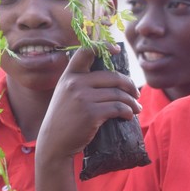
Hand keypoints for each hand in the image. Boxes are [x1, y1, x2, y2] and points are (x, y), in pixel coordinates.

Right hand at [38, 45, 141, 162]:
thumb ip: (81, 83)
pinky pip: (118, 108)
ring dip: (131, 102)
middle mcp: (75, 83)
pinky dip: (127, 112)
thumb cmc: (64, 119)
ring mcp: (83, 98)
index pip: (86, 52)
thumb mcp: (65, 94)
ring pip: (119, 94)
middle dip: (130, 85)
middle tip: (136, 94)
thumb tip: (113, 78)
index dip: (103, 46)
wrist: (53, 143)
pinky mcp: (91, 113)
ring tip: (136, 108)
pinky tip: (128, 115)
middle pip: (113, 77)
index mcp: (69, 75)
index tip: (116, 49)